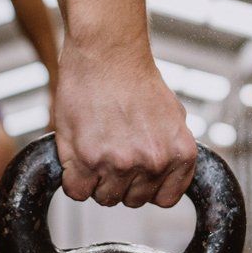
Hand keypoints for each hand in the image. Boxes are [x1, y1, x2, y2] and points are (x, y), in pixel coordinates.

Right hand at [52, 41, 197, 207]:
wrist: (107, 52)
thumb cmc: (136, 78)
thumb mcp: (174, 116)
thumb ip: (173, 151)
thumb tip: (170, 174)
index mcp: (178, 154)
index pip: (163, 199)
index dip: (146, 186)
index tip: (135, 173)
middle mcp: (152, 162)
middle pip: (131, 200)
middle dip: (119, 182)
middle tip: (110, 151)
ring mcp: (119, 163)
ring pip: (103, 197)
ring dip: (95, 180)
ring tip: (94, 148)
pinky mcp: (87, 159)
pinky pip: (76, 191)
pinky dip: (73, 179)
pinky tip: (77, 156)